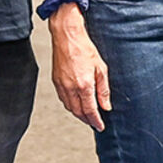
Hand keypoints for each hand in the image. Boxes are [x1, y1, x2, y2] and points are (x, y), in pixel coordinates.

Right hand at [48, 4, 109, 129]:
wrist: (67, 36)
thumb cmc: (84, 48)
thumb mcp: (101, 68)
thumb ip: (103, 89)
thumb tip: (106, 105)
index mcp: (84, 85)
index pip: (90, 110)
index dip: (96, 121)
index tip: (100, 126)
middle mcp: (71, 87)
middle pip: (78, 112)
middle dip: (87, 120)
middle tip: (94, 123)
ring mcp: (61, 85)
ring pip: (69, 107)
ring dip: (78, 114)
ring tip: (87, 115)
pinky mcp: (56, 81)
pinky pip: (63, 99)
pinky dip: (70, 105)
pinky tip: (76, 103)